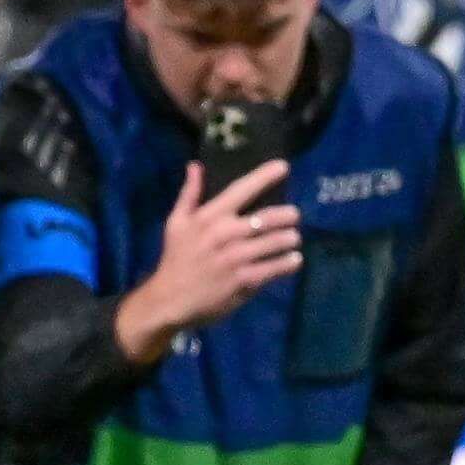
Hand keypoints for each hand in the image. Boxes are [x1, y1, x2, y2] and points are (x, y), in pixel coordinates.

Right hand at [116, 158, 299, 361]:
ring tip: (294, 238)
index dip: (264, 176)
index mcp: (211, 216)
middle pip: (268, 217)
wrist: (170, 299)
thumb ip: (189, 193)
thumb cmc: (176, 258)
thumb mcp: (176, 222)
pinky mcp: (245, 280)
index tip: (283, 166)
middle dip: (287, 215)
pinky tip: (294, 260)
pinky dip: (289, 263)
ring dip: (290, 239)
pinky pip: (274, 268)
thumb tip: (195, 165)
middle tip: (295, 215)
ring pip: (276, 242)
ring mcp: (237, 257)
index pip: (241, 189)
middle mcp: (226, 233)